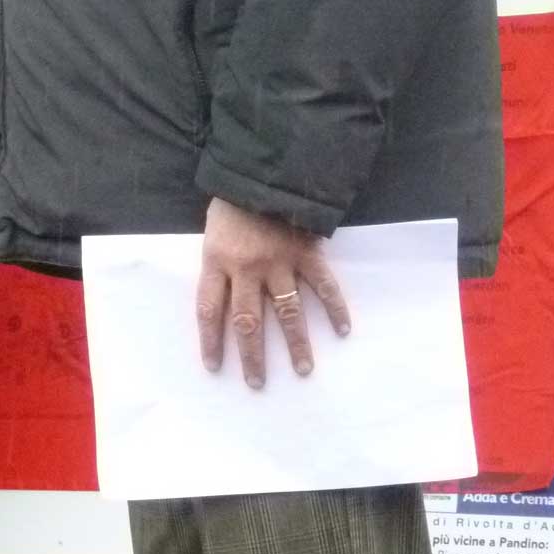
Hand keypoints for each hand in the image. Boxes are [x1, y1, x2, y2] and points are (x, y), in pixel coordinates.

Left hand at [196, 197, 350, 388]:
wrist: (264, 170)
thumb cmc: (233, 199)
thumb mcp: (213, 230)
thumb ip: (219, 261)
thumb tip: (224, 298)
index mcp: (217, 261)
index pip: (209, 310)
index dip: (211, 341)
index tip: (214, 367)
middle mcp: (247, 268)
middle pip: (248, 322)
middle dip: (252, 357)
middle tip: (257, 384)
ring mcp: (279, 262)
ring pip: (287, 312)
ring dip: (296, 343)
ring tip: (303, 370)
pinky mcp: (306, 253)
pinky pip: (323, 286)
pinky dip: (335, 308)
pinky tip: (343, 330)